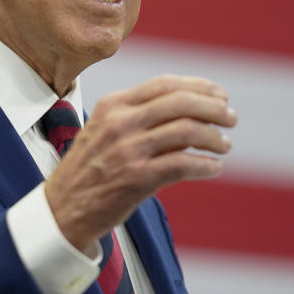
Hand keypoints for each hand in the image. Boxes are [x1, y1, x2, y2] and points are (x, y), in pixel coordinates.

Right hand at [44, 75, 235, 251]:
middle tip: (231, 118)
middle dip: (214, 108)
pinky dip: (205, 165)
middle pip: (181, 103)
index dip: (199, 86)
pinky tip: (214, 168)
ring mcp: (128, 151)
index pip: (164, 84)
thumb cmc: (88, 169)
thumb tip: (191, 111)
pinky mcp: (137, 179)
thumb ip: (139, 117)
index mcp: (113, 105)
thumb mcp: (104, 130)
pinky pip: (183, 164)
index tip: (220, 94)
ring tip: (225, 145)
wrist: (62, 209)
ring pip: (187, 131)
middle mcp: (120, 123)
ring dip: (214, 138)